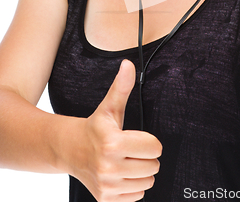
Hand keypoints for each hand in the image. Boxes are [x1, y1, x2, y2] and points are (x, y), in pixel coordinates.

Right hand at [74, 60, 161, 201]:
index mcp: (113, 143)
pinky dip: (133, 187)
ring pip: (147, 183)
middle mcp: (108, 167)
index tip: (138, 138)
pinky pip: (137, 197)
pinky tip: (122, 174)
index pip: (155, 148)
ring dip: (141, 172)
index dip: (150, 141)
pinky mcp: (105, 199)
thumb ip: (122, 86)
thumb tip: (128, 64)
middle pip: (153, 166)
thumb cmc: (96, 127)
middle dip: (146, 157)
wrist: (71, 150)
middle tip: (132, 150)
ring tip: (127, 161)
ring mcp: (106, 185)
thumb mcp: (109, 106)